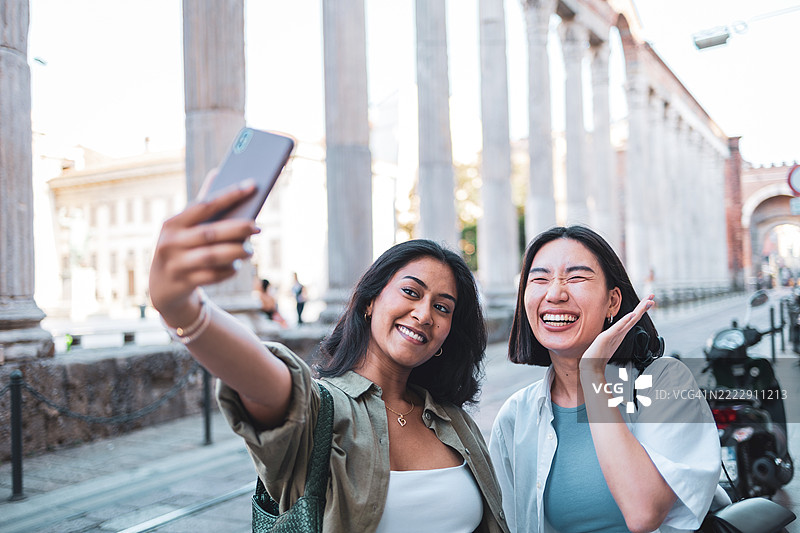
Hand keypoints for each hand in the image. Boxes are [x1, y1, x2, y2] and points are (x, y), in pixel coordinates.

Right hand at [148, 175, 260, 325]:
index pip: (204, 205)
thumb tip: (218, 172)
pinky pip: (212, 276)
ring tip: (250, 250)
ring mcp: (176, 264)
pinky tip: (237, 265)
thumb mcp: (184, 227)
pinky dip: (228, 270)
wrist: (161, 286)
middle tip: (258, 226)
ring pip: (212, 256)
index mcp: (173, 223)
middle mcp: (171, 242)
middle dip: (237, 229)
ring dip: (236, 252)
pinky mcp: (183, 282)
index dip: (230, 195)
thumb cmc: (180, 248)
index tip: (252, 186)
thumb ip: (202, 204)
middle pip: (210, 233)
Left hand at [579, 295, 654, 375]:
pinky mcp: (607, 338)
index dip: (640, 309)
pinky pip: (618, 328)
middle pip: (634, 317)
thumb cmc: (598, 355)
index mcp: (620, 333)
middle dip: (643, 306)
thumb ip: (612, 337)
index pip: (632, 318)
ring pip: (629, 321)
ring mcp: (615, 335)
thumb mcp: (607, 341)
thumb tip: (615, 332)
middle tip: (653, 296)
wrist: (591, 367)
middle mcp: (620, 333)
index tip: (648, 300)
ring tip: (647, 302)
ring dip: (639, 310)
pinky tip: (632, 315)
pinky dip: (625, 321)